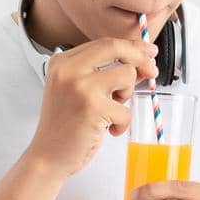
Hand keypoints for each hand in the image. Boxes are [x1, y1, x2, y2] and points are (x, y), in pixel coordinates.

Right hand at [25, 37, 159, 179]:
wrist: (48, 156)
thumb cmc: (65, 126)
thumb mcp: (77, 91)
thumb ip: (103, 74)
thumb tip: (141, 63)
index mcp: (63, 62)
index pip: (104, 43)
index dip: (131, 47)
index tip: (147, 51)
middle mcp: (69, 70)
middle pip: (116, 48)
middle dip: (141, 59)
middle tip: (152, 72)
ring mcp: (80, 87)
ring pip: (127, 75)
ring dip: (127, 95)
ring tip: (112, 110)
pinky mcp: (92, 108)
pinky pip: (126, 109)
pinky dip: (123, 123)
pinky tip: (109, 130)